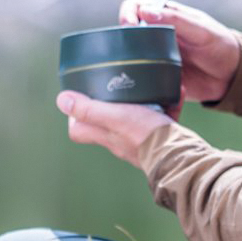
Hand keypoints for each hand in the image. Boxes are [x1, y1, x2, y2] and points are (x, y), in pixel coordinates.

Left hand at [56, 91, 174, 164]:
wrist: (179, 155)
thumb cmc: (146, 136)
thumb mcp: (115, 116)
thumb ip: (89, 109)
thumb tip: (61, 100)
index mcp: (106, 136)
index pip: (79, 131)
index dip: (75, 116)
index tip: (80, 99)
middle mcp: (121, 141)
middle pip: (108, 123)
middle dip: (110, 104)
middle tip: (114, 86)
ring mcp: (141, 141)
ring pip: (136, 119)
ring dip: (142, 102)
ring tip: (148, 86)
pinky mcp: (162, 138)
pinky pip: (162, 118)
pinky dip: (167, 105)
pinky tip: (174, 91)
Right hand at [116, 0, 241, 105]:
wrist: (232, 77)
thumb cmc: (220, 45)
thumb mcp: (202, 31)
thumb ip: (177, 21)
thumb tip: (146, 11)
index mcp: (164, 17)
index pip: (135, 7)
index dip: (127, 14)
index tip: (130, 26)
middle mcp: (154, 35)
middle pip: (125, 33)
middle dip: (123, 41)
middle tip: (131, 52)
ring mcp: (153, 57)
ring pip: (128, 56)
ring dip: (127, 62)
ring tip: (135, 70)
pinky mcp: (156, 78)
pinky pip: (139, 78)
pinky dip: (137, 81)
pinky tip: (142, 85)